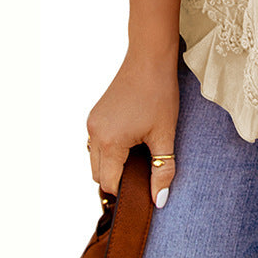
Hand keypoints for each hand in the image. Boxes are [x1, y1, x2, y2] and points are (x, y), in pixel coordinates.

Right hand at [86, 46, 179, 206]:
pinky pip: (96, 142)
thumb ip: (162, 169)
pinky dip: (109, 149)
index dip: (126, 190)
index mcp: (110, 142)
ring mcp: (92, 123)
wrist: (149, 58)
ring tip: (138, 154)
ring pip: (95, 159)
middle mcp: (95, 134)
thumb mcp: (165, 133)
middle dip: (118, 178)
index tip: (144, 186)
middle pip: (98, 174)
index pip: (109, 183)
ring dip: (112, 163)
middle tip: (143, 170)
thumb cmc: (159, 93)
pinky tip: (130, 139)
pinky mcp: (95, 114)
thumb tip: (159, 200)